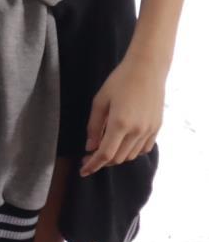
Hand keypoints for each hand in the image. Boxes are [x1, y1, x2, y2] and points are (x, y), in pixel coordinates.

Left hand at [81, 55, 165, 176]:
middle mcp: (137, 131)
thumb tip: (89, 147)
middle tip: (89, 157)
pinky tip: (122, 145)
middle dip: (102, 161)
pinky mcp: (157, 128)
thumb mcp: (100, 101)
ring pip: (131, 155)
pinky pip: (144, 149)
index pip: (105, 154)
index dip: (93, 165)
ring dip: (116, 157)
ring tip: (103, 150)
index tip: (83, 171)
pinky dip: (131, 151)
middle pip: (118, 158)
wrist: (147, 70)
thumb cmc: (119, 81)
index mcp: (120, 124)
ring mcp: (149, 130)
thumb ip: (94, 126)